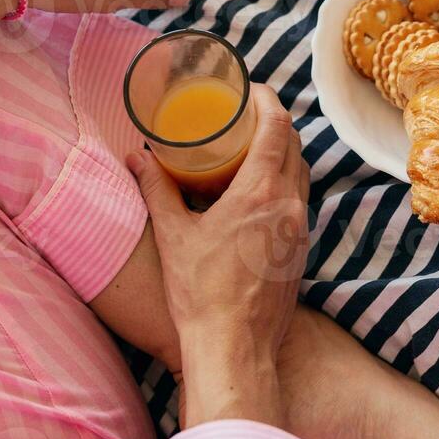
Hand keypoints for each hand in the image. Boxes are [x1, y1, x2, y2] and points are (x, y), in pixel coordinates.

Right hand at [126, 84, 310, 427]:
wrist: (235, 348)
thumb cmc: (202, 294)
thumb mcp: (174, 235)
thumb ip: (157, 190)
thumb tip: (137, 157)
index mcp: (261, 193)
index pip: (278, 127)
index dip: (267, 100)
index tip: (250, 89)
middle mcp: (288, 206)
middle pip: (294, 146)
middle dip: (275, 122)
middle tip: (247, 114)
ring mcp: (299, 230)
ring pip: (301, 174)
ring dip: (282, 154)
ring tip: (252, 149)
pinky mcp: (300, 252)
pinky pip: (298, 203)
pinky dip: (284, 185)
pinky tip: (259, 194)